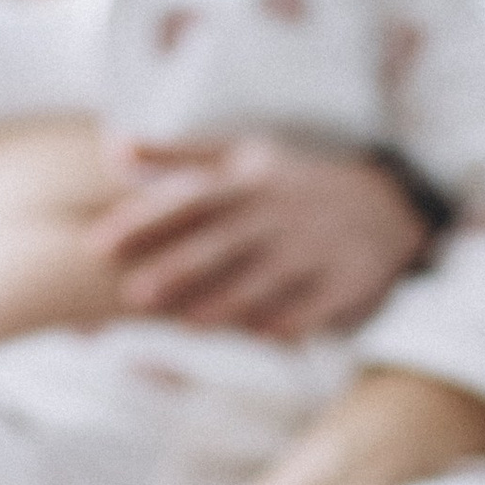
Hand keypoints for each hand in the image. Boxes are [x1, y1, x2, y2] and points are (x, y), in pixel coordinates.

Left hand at [100, 128, 431, 337]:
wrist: (384, 205)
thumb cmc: (292, 185)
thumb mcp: (241, 157)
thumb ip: (177, 156)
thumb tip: (112, 147)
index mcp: (248, 183)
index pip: (189, 200)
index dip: (143, 221)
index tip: (99, 244)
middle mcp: (278, 214)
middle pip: (222, 242)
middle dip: (179, 268)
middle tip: (133, 294)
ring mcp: (314, 248)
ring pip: (266, 277)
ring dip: (227, 300)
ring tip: (187, 323)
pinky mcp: (345, 280)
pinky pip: (314, 303)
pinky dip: (289, 319)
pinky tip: (258, 338)